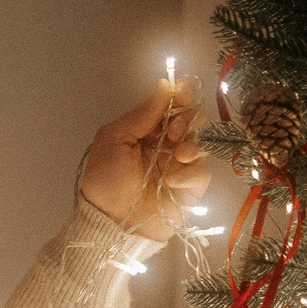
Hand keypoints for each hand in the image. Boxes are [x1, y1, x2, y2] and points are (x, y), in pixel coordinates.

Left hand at [79, 77, 211, 241]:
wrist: (108, 221)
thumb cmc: (104, 180)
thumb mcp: (113, 139)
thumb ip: (140, 115)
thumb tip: (164, 86)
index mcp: (148, 129)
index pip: (173, 103)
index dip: (181, 94)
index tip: (181, 93)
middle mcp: (167, 144)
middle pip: (193, 118)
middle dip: (188, 118)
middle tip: (172, 132)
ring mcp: (180, 165)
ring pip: (202, 142)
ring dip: (193, 143)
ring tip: (177, 154)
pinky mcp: (189, 188)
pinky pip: (202, 172)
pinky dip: (190, 173)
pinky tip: (172, 179)